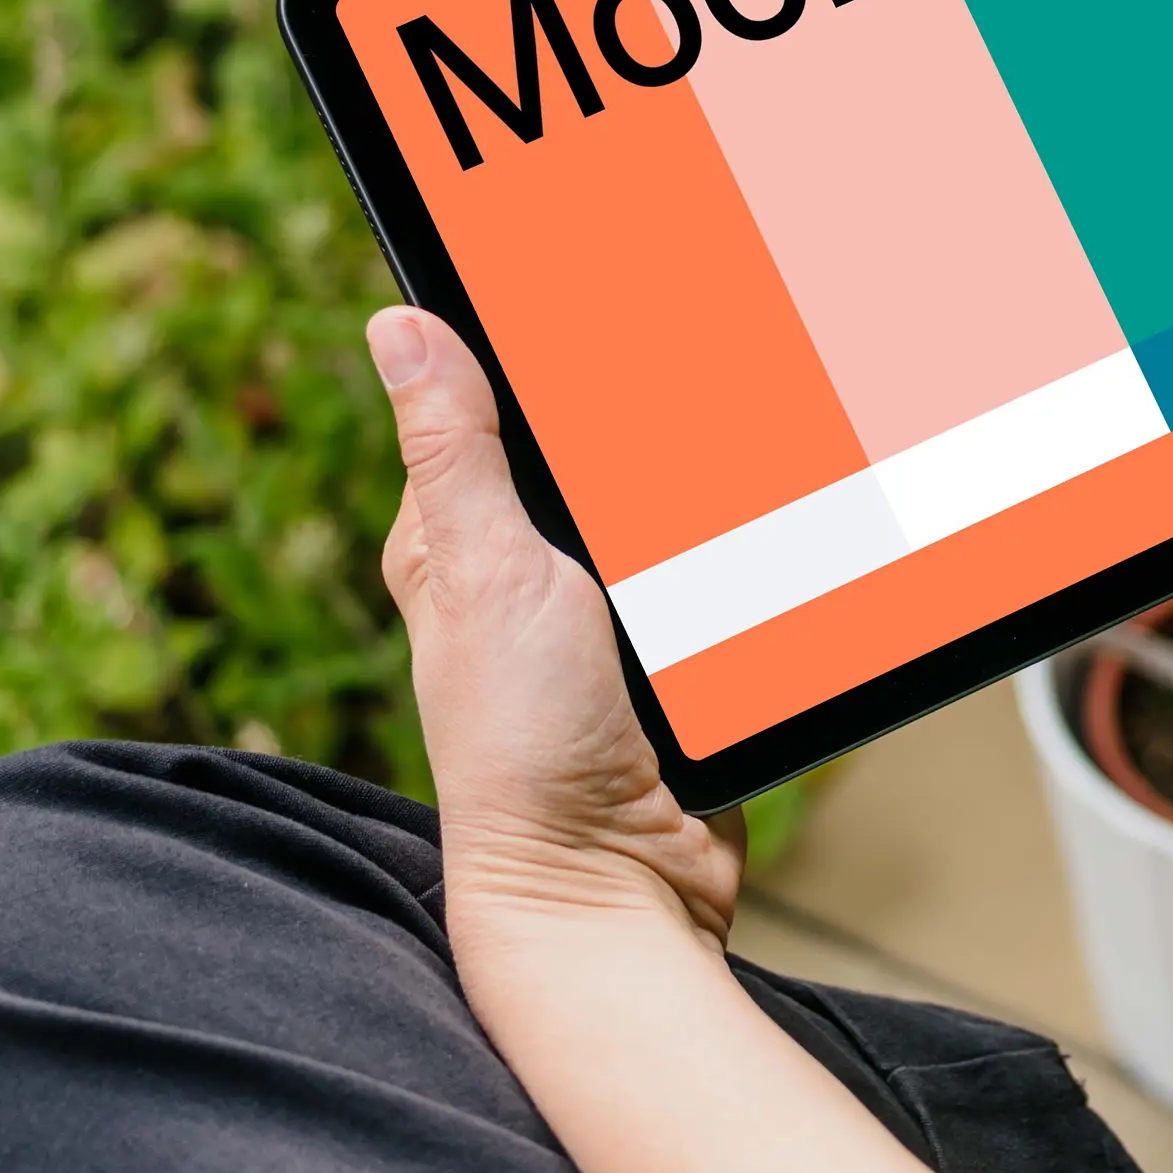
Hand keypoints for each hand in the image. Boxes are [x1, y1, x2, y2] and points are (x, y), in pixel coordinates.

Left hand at [369, 308, 742, 962]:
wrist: (619, 884)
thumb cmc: (523, 747)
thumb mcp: (484, 571)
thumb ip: (454, 450)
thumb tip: (396, 320)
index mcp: (454, 536)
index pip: (492, 403)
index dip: (537, 351)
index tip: (608, 289)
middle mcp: (521, 569)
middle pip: (598, 449)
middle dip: (646, 422)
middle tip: (704, 367)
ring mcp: (603, 615)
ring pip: (669, 502)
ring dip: (707, 488)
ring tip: (750, 444)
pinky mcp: (674, 655)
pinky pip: (718, 571)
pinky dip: (747, 553)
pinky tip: (776, 522)